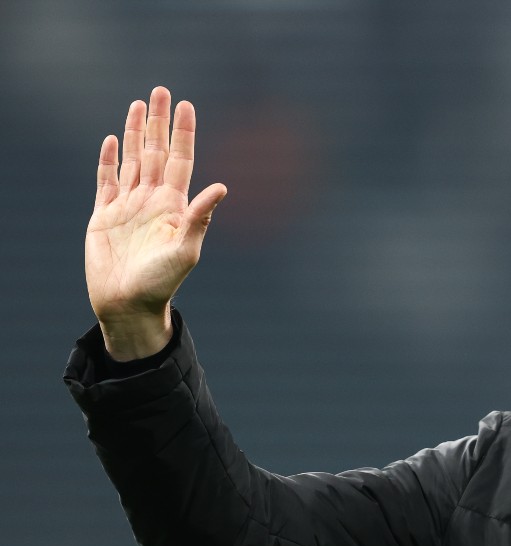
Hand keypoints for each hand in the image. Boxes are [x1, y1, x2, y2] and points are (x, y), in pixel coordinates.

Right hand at [86, 86, 226, 359]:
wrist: (128, 304)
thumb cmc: (162, 284)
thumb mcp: (185, 251)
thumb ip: (201, 218)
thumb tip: (222, 186)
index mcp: (174, 206)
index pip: (180, 159)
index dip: (183, 133)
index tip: (186, 104)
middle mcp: (152, 201)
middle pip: (156, 151)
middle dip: (158, 122)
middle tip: (161, 90)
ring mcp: (128, 206)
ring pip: (133, 160)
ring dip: (135, 132)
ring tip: (138, 105)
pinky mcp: (104, 215)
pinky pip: (106, 180)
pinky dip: (109, 159)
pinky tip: (113, 139)